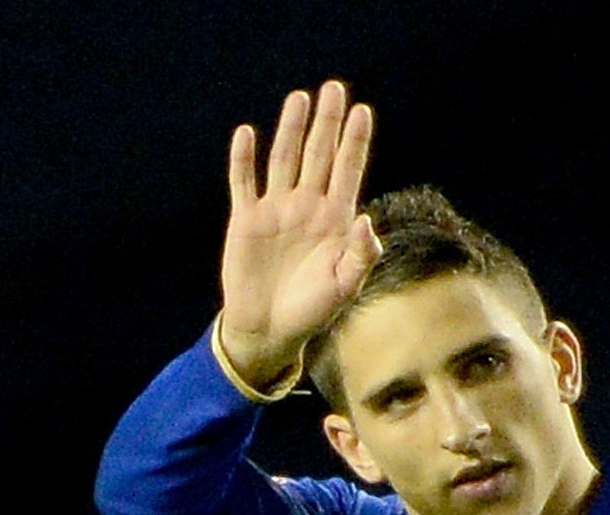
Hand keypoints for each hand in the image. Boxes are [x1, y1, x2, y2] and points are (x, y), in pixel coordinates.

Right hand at [219, 81, 382, 390]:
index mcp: (334, 221)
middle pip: (318, 155)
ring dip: (291, 129)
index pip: (347, 171)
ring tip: (299, 98)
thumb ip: (361, 254)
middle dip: (327, 123)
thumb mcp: (346, 287)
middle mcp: (306, 208)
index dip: (355, 142)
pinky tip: (247, 133)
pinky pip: (244, 183)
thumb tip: (366, 218)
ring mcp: (276, 211)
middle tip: (335, 88)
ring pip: (284, 160)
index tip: (363, 111)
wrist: (270, 330)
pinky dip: (244, 159)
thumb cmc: (313, 312)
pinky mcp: (246, 221)